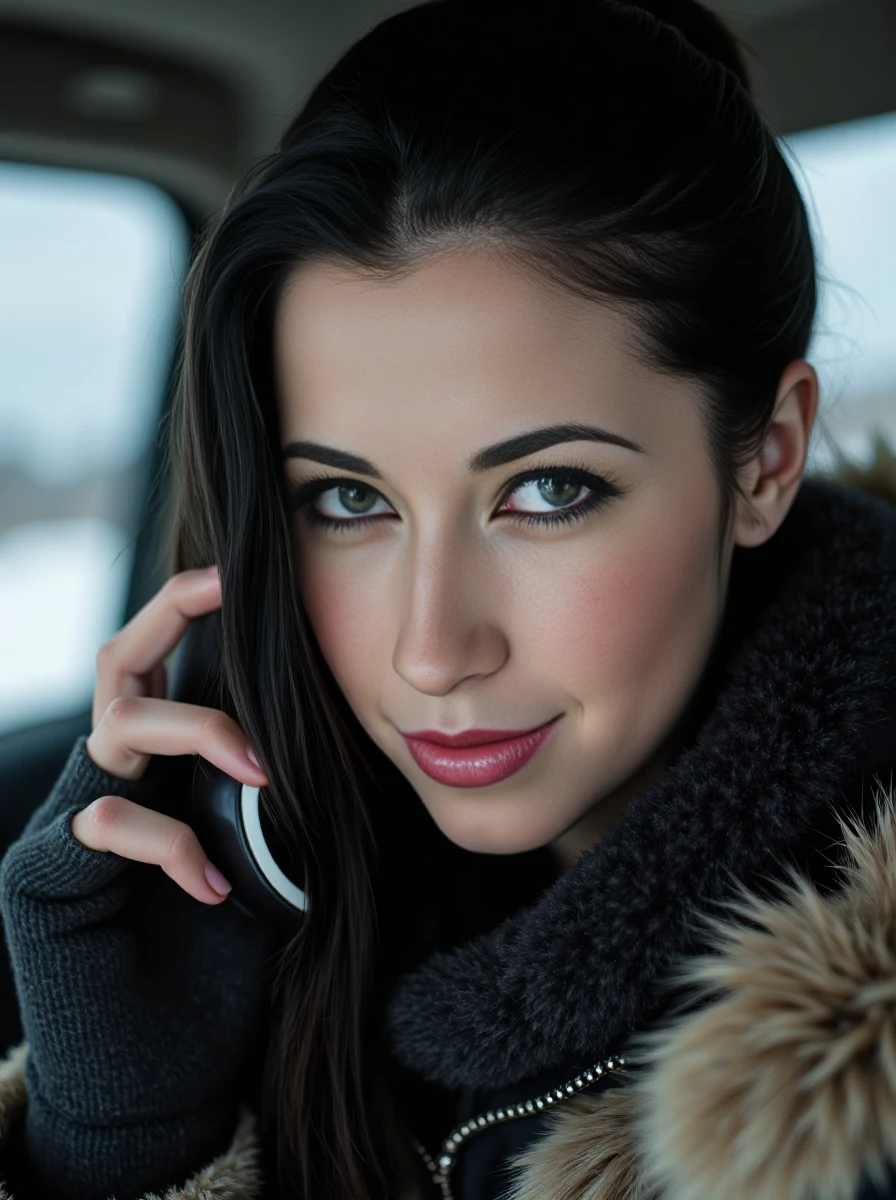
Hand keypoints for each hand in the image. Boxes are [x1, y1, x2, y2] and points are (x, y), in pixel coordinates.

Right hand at [0, 566, 285, 1192]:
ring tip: (259, 769)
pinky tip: (213, 888)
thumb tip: (332, 748)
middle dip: (169, 616)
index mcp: (163, 775)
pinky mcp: (42, 877)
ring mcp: (70, 824)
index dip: (196, 615)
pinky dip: (170, 844)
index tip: (252, 577)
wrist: (157, 1077)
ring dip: (195, 730)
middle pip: (122, 665)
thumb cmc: (214, 972)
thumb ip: (273, 811)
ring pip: (114, 727)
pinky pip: (104, 825)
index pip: (171, 672)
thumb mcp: (265, 873)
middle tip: (225, 588)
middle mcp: (110, 783)